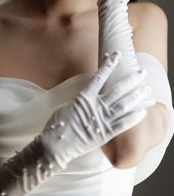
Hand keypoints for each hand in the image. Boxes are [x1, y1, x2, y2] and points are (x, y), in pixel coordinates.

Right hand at [39, 51, 149, 169]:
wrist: (55, 145)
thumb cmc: (58, 124)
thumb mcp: (67, 106)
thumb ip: (81, 100)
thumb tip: (87, 97)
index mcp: (84, 97)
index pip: (99, 77)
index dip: (109, 65)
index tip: (117, 55)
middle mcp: (95, 106)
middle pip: (117, 90)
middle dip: (131, 79)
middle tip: (142, 72)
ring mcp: (101, 120)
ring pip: (123, 105)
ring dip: (136, 96)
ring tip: (146, 89)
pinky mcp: (105, 134)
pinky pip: (123, 124)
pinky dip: (133, 117)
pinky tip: (143, 111)